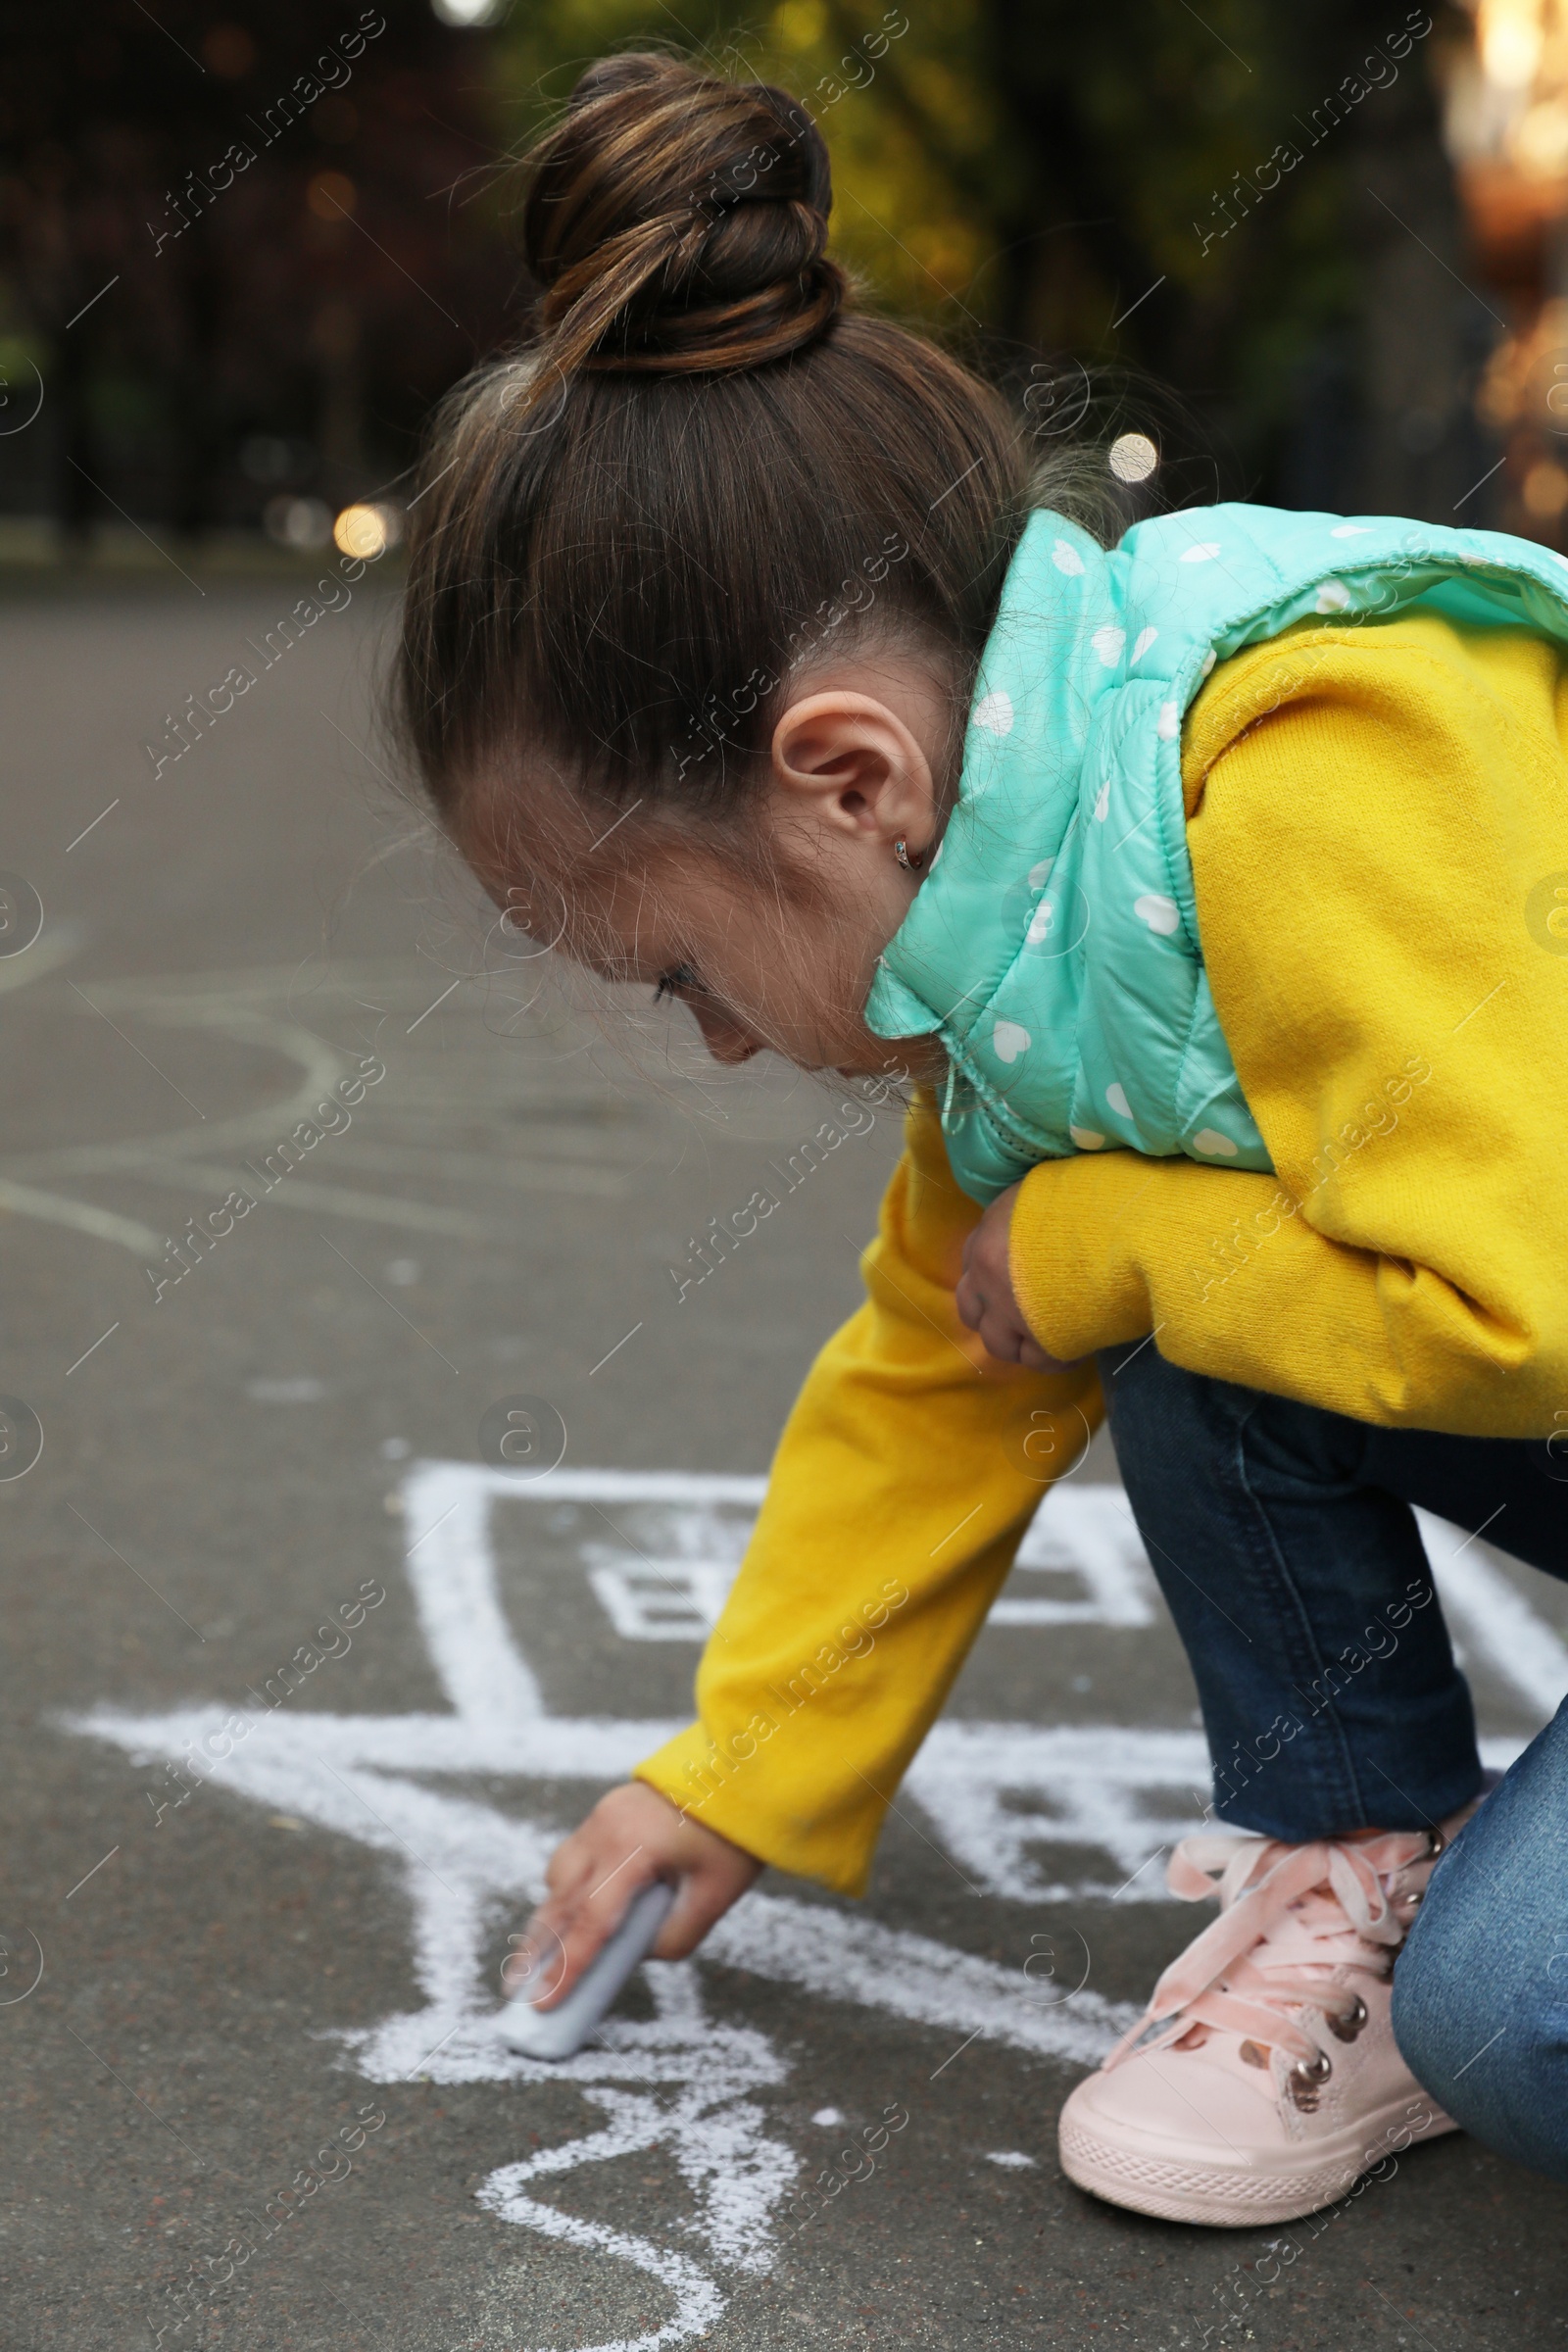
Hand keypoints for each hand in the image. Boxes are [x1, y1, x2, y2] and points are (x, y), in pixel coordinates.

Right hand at [508, 1781, 760, 2008]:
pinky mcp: (604, 1814)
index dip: (568, 1967)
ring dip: (548, 1918)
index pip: (593, 1920)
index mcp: (633, 1849)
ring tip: (534, 1959)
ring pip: (560, 1875)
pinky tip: (565, 1916)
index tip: (543, 2003)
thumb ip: (673, 1936)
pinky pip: (573, 1858)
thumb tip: (635, 1955)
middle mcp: (605, 1830)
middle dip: (537, 1950)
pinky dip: (566, 1890)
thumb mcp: (714, 1895)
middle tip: (515, 1989)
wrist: (736, 1771)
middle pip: (561, 1900)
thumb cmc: (731, 1835)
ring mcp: (599, 1818)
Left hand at [955, 1181, 1077, 1371]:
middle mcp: (987, 1275)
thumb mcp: (1045, 1191)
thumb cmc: (1091, 1199)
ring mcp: (1009, 1313)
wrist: (1120, 1228)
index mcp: (988, 1232)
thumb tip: (1039, 1229)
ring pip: (998, 1343)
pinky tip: (1078, 1347)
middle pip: (972, 1310)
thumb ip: (1029, 1216)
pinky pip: (1039, 1362)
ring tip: (1051, 1335)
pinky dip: (1056, 1359)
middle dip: (993, 1316)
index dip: (991, 1276)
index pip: (971, 1262)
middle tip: (1025, 1316)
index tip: (1014, 1281)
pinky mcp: (1040, 1341)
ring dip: (1020, 1342)